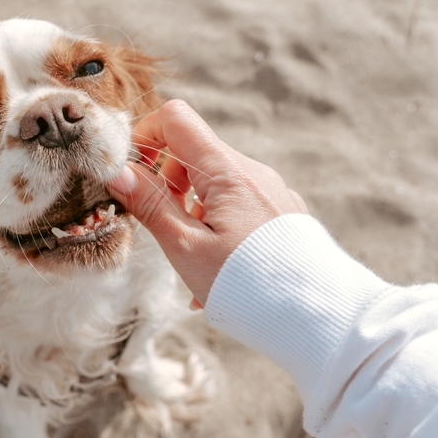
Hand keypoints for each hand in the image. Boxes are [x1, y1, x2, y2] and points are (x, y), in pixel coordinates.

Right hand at [107, 99, 307, 304]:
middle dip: (167, 183)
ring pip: (215, 184)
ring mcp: (271, 192)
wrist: (318, 318)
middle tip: (161, 225)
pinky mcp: (282, 215)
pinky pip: (238, 207)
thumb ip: (151, 205)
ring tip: (190, 259)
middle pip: (194, 153)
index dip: (145, 135)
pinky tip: (217, 270)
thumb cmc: (248, 285)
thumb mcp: (186, 248)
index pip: (176, 118)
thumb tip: (118, 171)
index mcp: (227, 171)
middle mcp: (253, 172)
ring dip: (191, 209)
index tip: (133, 172)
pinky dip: (217, 227)